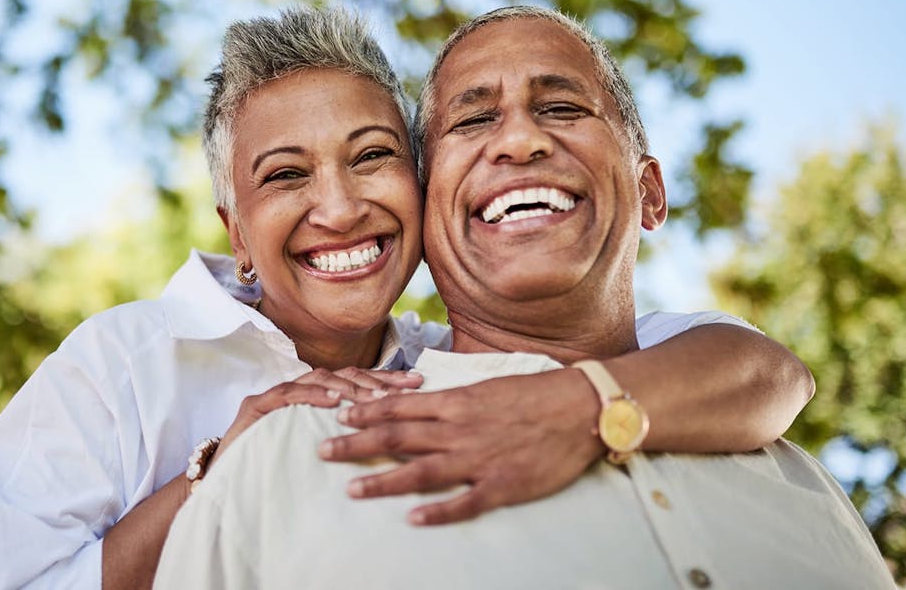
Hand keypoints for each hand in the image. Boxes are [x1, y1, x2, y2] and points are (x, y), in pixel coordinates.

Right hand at [215, 367, 422, 461]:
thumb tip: (390, 442)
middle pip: (343, 374)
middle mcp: (296, 390)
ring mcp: (275, 396)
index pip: (355, 381)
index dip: (387, 380)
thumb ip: (343, 439)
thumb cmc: (272, 471)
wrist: (223, 486)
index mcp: (314, 399)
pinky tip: (335, 400)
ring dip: (351, 387)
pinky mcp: (255, 407)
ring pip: (318, 379)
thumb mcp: (316, 453)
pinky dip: (312, 395)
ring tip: (379, 397)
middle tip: (410, 385)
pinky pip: (288, 395)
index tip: (419, 383)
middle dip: (378, 379)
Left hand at [318, 370, 604, 524]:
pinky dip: (437, 511)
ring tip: (351, 489)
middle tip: (324, 450)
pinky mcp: (501, 485)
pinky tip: (412, 518)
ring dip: (382, 481)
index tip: (340, 414)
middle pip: (397, 437)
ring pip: (419, 471)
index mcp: (456, 402)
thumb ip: (454, 399)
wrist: (582, 406)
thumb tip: (422, 400)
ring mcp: (478, 459)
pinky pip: (463, 502)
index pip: (400, 407)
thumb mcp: (489, 386)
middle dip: (357, 444)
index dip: (367, 411)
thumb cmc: (537, 393)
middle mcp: (459, 429)